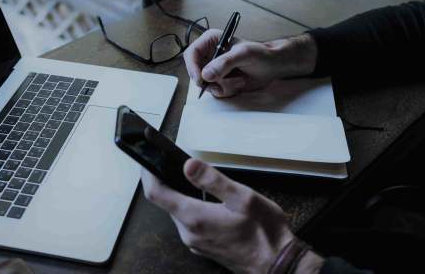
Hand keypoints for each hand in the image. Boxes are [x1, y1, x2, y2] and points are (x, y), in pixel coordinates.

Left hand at [141, 159, 322, 272]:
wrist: (277, 264)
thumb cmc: (264, 233)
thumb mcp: (242, 198)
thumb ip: (213, 180)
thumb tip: (188, 165)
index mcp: (195, 217)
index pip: (157, 194)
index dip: (148, 174)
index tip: (147, 160)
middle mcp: (189, 232)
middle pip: (166, 202)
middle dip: (166, 181)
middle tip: (171, 163)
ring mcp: (195, 242)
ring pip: (178, 213)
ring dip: (180, 194)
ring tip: (191, 179)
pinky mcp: (203, 246)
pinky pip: (189, 223)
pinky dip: (191, 207)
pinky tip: (207, 201)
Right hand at [183, 29, 317, 97]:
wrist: (272, 67)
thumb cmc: (261, 54)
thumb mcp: (244, 54)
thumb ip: (225, 63)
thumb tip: (206, 75)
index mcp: (211, 41)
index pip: (191, 54)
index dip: (193, 67)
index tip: (201, 79)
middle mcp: (210, 55)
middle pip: (195, 72)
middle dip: (210, 81)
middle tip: (224, 83)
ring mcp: (214, 70)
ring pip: (206, 85)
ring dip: (224, 86)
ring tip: (239, 80)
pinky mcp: (220, 82)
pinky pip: (215, 92)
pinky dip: (228, 91)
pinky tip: (240, 83)